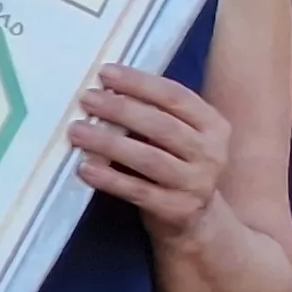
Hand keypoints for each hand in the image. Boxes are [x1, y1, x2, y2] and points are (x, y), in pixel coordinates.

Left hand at [68, 66, 231, 233]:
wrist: (197, 219)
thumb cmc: (177, 164)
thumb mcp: (181, 135)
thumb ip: (155, 113)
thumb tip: (106, 88)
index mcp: (214, 125)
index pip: (176, 97)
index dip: (140, 83)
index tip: (106, 73)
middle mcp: (211, 153)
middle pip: (162, 126)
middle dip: (121, 110)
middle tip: (87, 99)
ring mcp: (196, 183)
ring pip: (149, 159)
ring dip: (110, 143)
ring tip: (78, 131)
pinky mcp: (177, 210)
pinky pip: (138, 191)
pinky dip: (110, 179)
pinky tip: (86, 168)